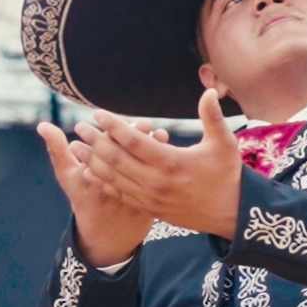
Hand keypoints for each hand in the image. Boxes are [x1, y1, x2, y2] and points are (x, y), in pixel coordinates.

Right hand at [37, 119, 160, 265]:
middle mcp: (113, 188)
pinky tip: (169, 153)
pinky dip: (164, 168)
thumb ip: (56, 149)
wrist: (106, 236)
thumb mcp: (68, 177)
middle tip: (146, 123)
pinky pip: (160, 183)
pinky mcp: (150, 206)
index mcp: (92, 178)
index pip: (103, 149)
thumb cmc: (84, 199)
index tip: (120, 121)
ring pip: (145, 170)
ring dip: (154, 153)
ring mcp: (131, 199)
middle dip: (137, 139)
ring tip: (161, 134)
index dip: (112, 133)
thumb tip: (42, 125)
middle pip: (126, 158)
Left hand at [76, 89, 242, 238]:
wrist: (230, 215)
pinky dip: (102, 182)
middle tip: (79, 127)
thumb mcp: (224, 144)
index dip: (114, 126)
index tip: (98, 114)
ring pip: (113, 178)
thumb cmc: (227, 175)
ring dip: (92, 161)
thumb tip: (209, 91)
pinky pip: (119, 194)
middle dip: (95, 141)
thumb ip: (212, 117)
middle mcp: (156, 182)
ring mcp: (150, 198)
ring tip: (76, 147)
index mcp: (172, 163)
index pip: (134, 141)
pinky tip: (89, 171)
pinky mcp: (149, 209)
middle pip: (116, 159)